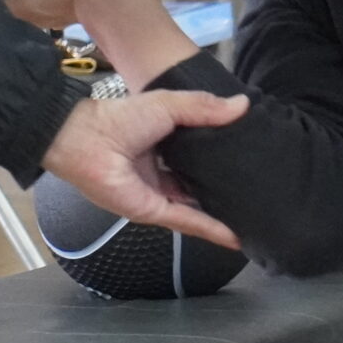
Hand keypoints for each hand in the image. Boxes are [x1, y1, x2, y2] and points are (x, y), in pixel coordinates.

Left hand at [41, 88, 247, 247]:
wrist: (86, 140)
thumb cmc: (121, 118)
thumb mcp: (169, 105)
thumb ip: (204, 108)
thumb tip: (243, 106)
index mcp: (163, 142)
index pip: (198, 151)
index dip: (221, 152)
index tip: (250, 154)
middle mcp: (161, 169)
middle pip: (197, 181)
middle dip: (222, 185)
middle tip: (256, 187)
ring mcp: (157, 192)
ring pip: (195, 204)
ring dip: (220, 211)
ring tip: (252, 216)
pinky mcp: (153, 211)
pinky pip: (186, 221)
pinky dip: (210, 229)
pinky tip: (233, 237)